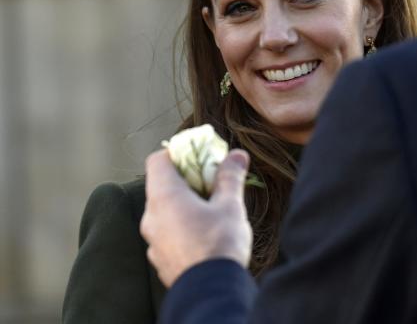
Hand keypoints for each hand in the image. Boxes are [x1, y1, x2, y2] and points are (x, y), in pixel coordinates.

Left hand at [140, 148, 252, 286]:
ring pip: (164, 211)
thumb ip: (230, 177)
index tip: (198, 157)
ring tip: (211, 210)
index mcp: (165, 196)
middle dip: (186, 180)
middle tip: (211, 183)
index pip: (157, 160)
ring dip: (183, 204)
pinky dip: (181, 226)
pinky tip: (204, 234)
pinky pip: (167, 232)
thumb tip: (237, 155)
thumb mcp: (231, 205)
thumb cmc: (219, 243)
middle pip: (161, 185)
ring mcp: (153, 239)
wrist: (210, 290)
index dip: (177, 154)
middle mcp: (152, 216)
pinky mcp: (159, 258)